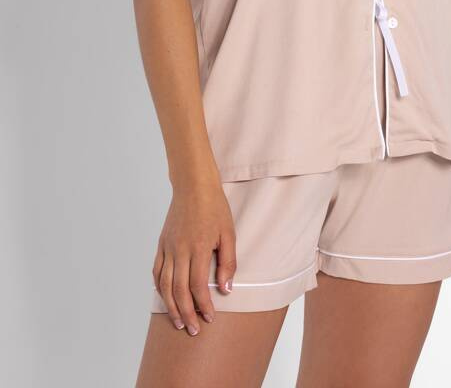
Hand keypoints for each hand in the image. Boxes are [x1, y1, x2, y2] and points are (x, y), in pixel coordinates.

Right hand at [152, 180, 236, 333]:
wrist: (194, 185)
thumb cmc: (215, 207)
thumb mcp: (229, 233)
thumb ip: (227, 262)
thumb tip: (226, 289)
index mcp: (198, 248)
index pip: (198, 285)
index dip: (203, 305)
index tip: (210, 318)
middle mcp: (179, 250)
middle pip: (178, 290)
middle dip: (186, 313)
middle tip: (194, 330)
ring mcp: (168, 247)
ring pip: (164, 284)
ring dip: (170, 306)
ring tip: (179, 322)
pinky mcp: (161, 243)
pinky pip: (157, 270)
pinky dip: (159, 287)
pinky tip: (165, 298)